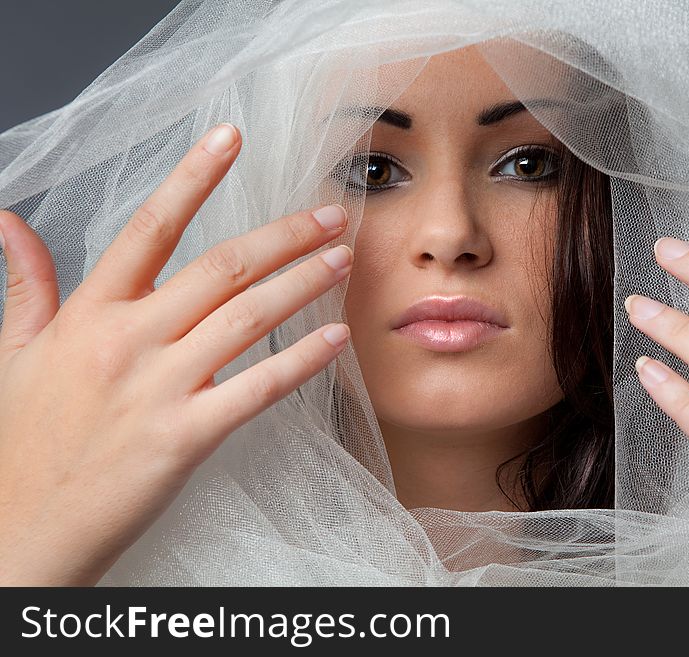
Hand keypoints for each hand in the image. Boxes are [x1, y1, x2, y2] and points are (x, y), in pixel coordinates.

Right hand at [0, 123, 353, 585]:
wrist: (22, 526)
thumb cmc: (24, 437)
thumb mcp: (16, 351)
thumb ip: (26, 283)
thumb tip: (9, 221)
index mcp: (89, 312)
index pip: (149, 225)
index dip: (193, 175)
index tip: (232, 135)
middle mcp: (127, 339)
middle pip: (223, 266)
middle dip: (286, 234)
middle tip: (332, 215)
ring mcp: (159, 388)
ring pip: (249, 317)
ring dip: (304, 283)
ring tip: (343, 260)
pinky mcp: (186, 437)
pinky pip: (259, 388)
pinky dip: (303, 361)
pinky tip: (337, 338)